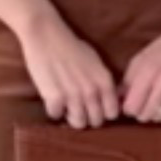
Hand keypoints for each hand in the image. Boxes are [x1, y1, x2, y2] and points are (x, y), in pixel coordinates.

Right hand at [18, 5, 120, 128]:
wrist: (47, 36)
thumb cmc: (71, 46)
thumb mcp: (95, 62)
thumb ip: (102, 81)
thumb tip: (107, 98)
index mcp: (104, 81)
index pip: (112, 113)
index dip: (103, 112)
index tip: (94, 108)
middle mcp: (92, 91)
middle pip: (96, 121)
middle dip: (88, 117)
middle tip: (78, 109)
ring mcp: (73, 96)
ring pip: (78, 123)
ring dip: (71, 117)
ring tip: (65, 106)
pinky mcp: (54, 98)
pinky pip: (56, 116)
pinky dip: (53, 110)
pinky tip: (52, 99)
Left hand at [120, 10, 160, 124]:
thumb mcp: (140, 59)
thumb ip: (128, 81)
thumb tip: (118, 99)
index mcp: (148, 72)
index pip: (131, 107)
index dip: (128, 108)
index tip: (130, 102)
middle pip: (144, 115)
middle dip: (139, 112)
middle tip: (142, 103)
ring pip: (158, 118)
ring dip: (153, 113)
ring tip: (154, 102)